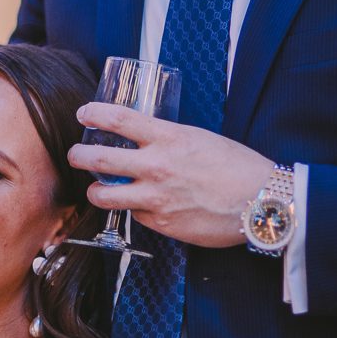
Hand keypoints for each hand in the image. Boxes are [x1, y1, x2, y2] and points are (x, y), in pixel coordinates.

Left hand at [69, 102, 274, 247]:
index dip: (94, 113)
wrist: (261, 201)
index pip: (118, 118)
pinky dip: (134, 210)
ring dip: (95, 191)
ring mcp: (156, 198)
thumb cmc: (237, 166)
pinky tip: (143, 206)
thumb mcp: (199, 139)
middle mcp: (157, 166)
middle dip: (78, 155)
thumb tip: (144, 142)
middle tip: (75, 154)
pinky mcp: (161, 224)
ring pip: (104, 195)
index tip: (84, 113)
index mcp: (168, 138)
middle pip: (98, 158)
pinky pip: (135, 216)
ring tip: (96, 189)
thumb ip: (167, 140)